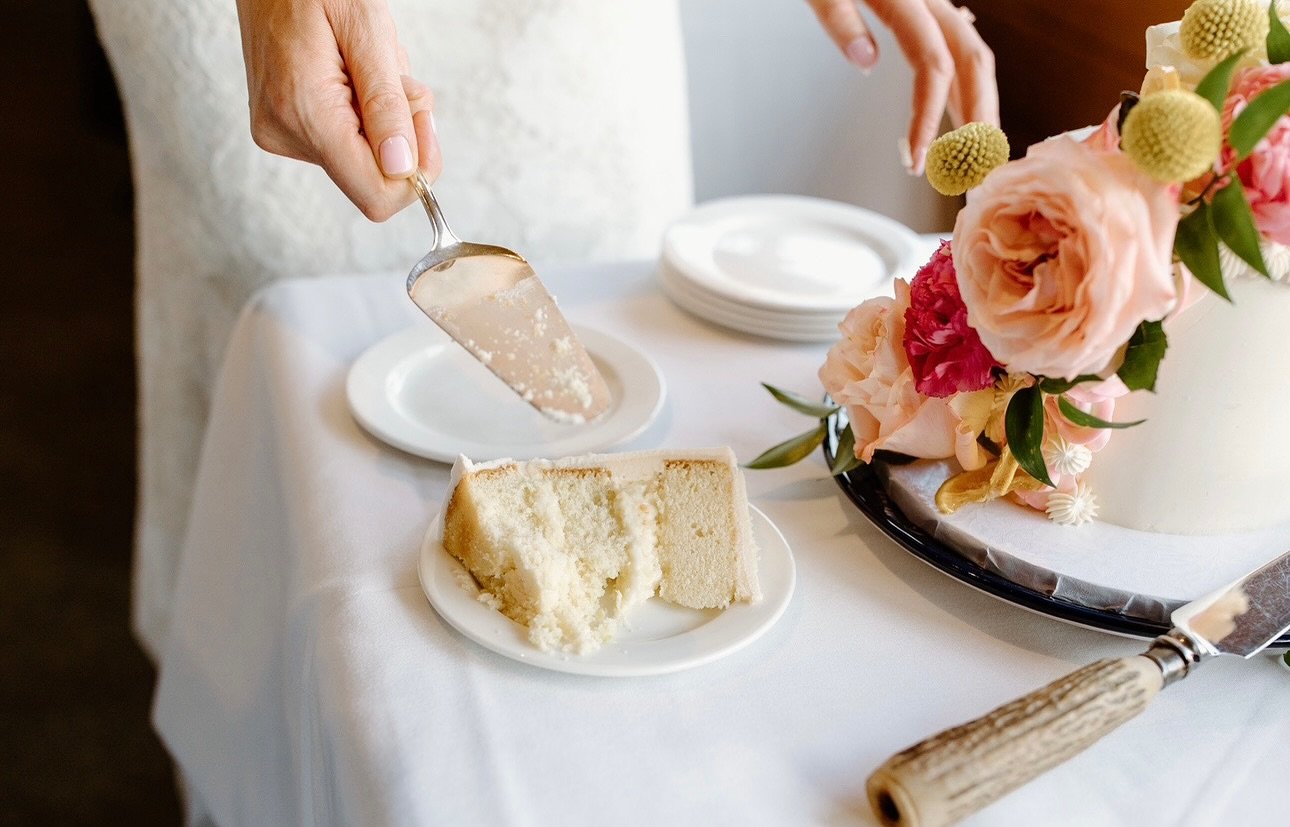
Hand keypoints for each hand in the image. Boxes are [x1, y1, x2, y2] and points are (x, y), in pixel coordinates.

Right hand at [234, 0, 441, 219]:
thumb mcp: (366, 30)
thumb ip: (386, 104)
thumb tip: (402, 167)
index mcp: (304, 114)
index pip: (375, 194)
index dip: (416, 172)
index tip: (424, 121)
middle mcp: (286, 135)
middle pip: (374, 175)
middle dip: (402, 130)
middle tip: (395, 75)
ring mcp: (282, 133)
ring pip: (364, 155)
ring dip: (385, 114)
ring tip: (364, 63)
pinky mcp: (286, 127)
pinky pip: (348, 138)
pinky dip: (365, 109)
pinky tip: (350, 70)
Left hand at [807, 0, 998, 174]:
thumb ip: (839, 16)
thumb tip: (866, 60)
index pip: (934, 66)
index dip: (930, 118)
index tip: (915, 160)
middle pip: (973, 60)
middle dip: (978, 118)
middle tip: (971, 168)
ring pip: (970, 51)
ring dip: (976, 102)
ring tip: (971, 149)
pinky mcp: (924, 3)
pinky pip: (955, 41)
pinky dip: (961, 78)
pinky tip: (959, 101)